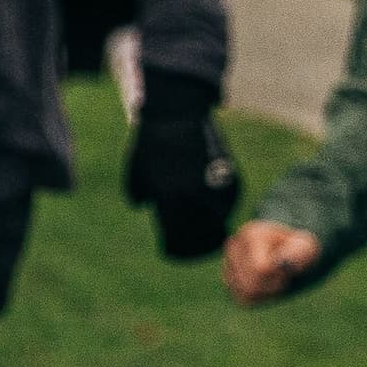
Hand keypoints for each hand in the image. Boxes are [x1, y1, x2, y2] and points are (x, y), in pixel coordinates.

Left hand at [124, 71, 242, 260]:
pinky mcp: (230, 175)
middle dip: (195, 241)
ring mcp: (214, 186)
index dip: (175, 247)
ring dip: (211, 225)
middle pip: (200, 233)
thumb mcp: (136, 174)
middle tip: (191, 243)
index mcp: (169, 199)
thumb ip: (138, 196)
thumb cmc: (151, 146)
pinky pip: (229, 201)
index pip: (176, 236)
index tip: (172, 249)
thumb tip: (145, 208)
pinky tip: (214, 207)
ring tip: (204, 228)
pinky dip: (222, 207)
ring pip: (218, 219)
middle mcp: (194, 197)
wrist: (177, 117)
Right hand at [223, 218, 320, 305]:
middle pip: (250, 284)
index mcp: (251, 235)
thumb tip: (283, 263)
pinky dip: (259, 296)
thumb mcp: (306, 246)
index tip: (286, 268)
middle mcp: (234, 247)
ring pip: (246, 293)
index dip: (278, 275)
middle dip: (272, 286)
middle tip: (282, 276)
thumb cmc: (298, 247)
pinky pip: (243, 299)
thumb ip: (298, 253)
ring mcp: (228, 263)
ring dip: (267, 292)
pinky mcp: (228, 278)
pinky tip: (267, 285)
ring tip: (276, 279)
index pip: (259, 269)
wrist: (288, 247)